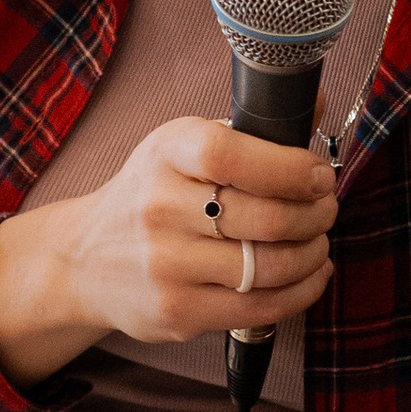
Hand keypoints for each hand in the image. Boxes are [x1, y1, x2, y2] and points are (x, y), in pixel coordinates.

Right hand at [0, 116, 337, 388]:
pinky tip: (308, 276)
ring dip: (312, 254)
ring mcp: (165, 264)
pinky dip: (300, 292)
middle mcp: (159, 207)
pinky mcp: (177, 310)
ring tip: (318, 243)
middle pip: (263, 217)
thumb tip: (316, 101)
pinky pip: (259, 307)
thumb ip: (248, 131)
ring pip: (268, 266)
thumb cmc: (151, 196)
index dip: (289, 167)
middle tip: (326, 209)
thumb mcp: (182, 149)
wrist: (84, 259)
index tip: (318, 176)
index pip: (230, 154)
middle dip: (315, 215)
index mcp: (165, 153)